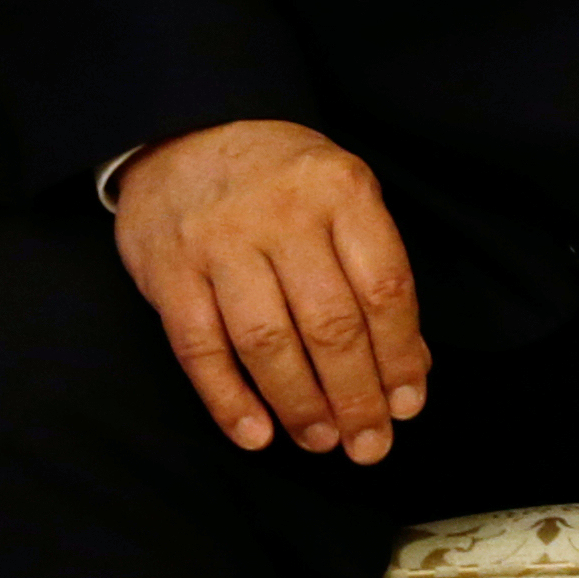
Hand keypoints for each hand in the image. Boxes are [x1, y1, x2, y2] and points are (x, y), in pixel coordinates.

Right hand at [113, 118, 427, 462]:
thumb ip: (374, 271)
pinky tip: (256, 435)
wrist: (185, 133)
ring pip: (267, 342)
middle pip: (330, 324)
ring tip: (321, 442)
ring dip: (298, 404)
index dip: (400, 355)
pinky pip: (200, 349)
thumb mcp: (343, 197)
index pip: (384, 287)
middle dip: (355, 395)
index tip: (408, 404)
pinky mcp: (168, 272)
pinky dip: (227, 400)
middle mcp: (283, 215)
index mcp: (342, 190)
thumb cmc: (282, 178)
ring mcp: (220, 243)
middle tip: (369, 444)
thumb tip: (410, 364)